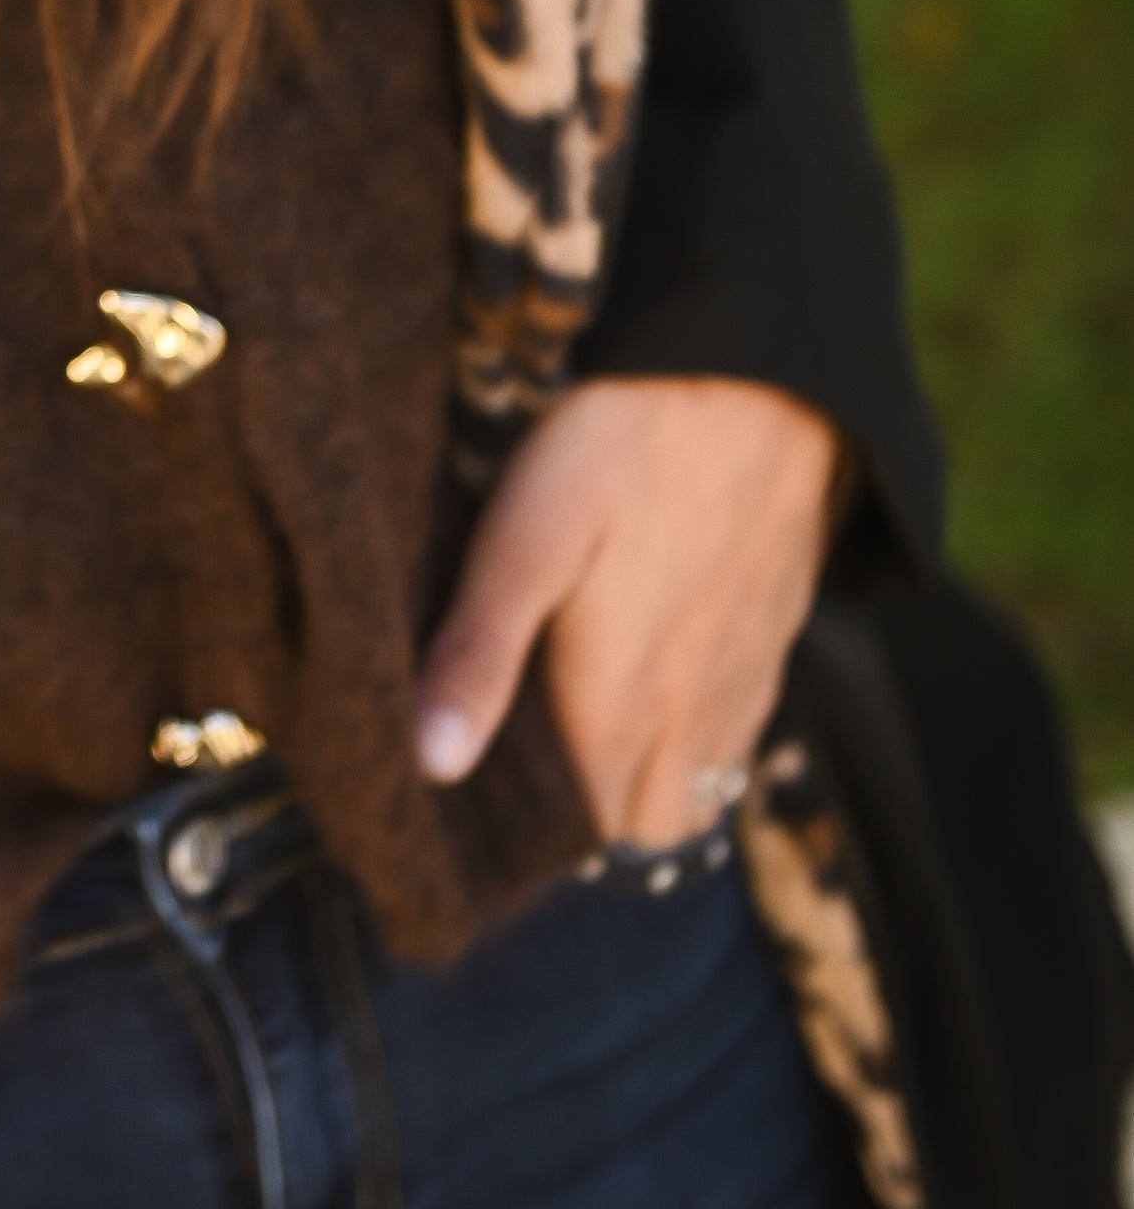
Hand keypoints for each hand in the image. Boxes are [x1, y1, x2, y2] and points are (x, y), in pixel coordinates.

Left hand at [414, 375, 842, 845]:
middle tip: (535, 745)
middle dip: (592, 812)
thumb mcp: (525, 536)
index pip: (585, 830)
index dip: (538, 822)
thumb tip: (431, 763)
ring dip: (650, 777)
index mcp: (621, 706)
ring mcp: (746, 678)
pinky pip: (741, 731)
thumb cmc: (624, 447)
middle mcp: (693, 716)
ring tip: (591, 717)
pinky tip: (660, 670)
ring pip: (700, 786)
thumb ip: (480, 651)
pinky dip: (701, 733)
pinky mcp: (778, 634)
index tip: (490, 780)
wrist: (761, 379)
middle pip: (644, 824)